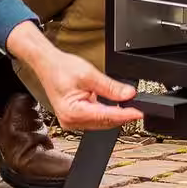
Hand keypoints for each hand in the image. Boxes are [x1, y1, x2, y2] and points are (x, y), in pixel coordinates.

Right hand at [7, 21, 142, 130]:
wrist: (48, 64)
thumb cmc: (61, 68)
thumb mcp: (89, 75)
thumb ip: (110, 87)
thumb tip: (128, 94)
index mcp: (73, 112)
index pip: (106, 116)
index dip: (126, 115)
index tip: (139, 112)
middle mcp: (71, 121)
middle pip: (105, 122)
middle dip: (122, 115)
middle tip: (139, 108)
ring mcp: (72, 121)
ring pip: (101, 122)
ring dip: (115, 115)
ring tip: (129, 107)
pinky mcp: (74, 118)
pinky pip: (95, 119)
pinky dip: (106, 113)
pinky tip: (114, 107)